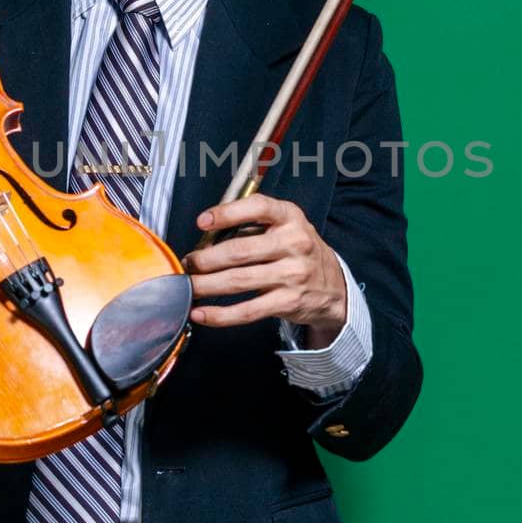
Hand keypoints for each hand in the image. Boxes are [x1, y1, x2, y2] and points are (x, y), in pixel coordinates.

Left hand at [182, 196, 347, 342]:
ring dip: (206, 285)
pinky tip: (201, 313)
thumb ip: (251, 225)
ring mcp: (292, 274)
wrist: (334, 285)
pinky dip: (220, 314)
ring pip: (239, 281)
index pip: (258, 207)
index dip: (227, 213)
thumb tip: (207, 236)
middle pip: (239, 250)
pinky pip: (247, 310)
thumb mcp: (285, 226)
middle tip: (188, 263)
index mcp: (290, 217)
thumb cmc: (298, 251)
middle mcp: (294, 243)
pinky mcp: (288, 302)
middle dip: (205, 259)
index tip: (202, 222)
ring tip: (189, 286)